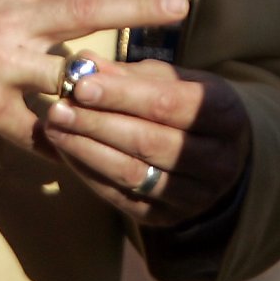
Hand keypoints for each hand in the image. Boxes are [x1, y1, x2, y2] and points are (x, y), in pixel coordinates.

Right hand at [0, 0, 187, 153]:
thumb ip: (8, 2)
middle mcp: (3, 24)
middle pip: (83, 10)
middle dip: (136, 7)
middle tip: (181, 4)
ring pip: (70, 75)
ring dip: (117, 86)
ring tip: (157, 95)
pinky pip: (40, 132)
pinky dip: (70, 146)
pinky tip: (99, 157)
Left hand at [42, 57, 251, 225]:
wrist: (214, 154)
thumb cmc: (185, 105)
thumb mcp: (169, 79)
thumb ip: (128, 73)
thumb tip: (83, 63)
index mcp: (226, 115)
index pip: (167, 104)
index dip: (121, 95)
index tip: (81, 84)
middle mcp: (218, 160)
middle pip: (148, 142)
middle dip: (96, 123)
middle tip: (57, 108)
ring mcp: (195, 195)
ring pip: (132, 173)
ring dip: (86, 150)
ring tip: (53, 128)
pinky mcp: (168, 218)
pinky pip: (121, 197)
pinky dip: (88, 173)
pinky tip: (65, 151)